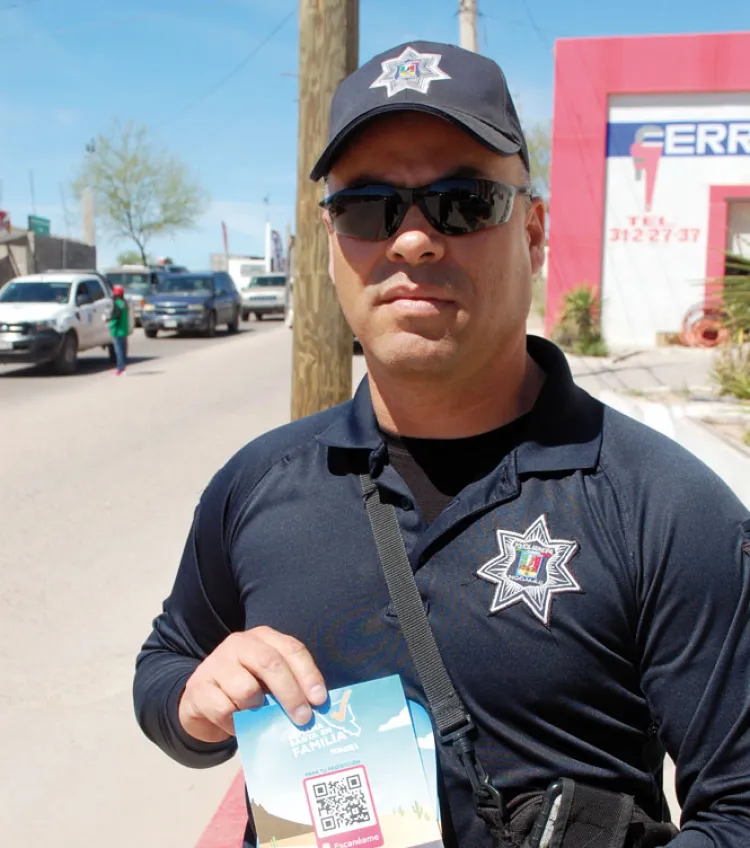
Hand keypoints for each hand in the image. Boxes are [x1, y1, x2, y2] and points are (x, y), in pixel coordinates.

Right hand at [177, 626, 327, 743]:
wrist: (202, 699)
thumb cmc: (246, 688)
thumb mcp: (268, 680)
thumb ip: (289, 686)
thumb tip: (315, 708)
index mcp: (263, 638)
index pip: (291, 649)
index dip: (308, 674)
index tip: (320, 700)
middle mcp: (240, 644)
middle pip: (271, 663)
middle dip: (291, 693)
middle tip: (303, 718)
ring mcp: (216, 663)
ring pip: (246, 690)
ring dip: (258, 711)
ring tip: (262, 720)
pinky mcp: (198, 687)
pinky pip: (224, 710)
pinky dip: (235, 724)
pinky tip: (238, 726)